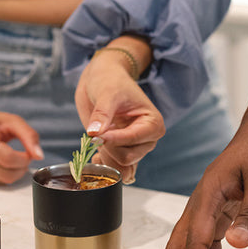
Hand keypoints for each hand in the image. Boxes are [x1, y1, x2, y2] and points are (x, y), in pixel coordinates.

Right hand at [0, 106, 43, 183]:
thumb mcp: (11, 121)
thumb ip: (29, 136)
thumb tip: (39, 156)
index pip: (7, 158)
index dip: (23, 159)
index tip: (27, 154)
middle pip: (5, 174)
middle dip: (20, 169)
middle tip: (21, 158)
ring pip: (0, 181)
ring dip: (11, 173)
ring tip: (9, 159)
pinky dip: (0, 175)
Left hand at [74, 50, 164, 183]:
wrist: (102, 80)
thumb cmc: (111, 81)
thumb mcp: (107, 93)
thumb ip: (102, 114)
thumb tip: (94, 133)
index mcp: (153, 124)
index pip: (132, 141)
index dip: (112, 139)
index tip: (95, 132)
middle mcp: (147, 139)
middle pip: (127, 158)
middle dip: (108, 148)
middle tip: (96, 133)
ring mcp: (134, 147)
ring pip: (120, 166)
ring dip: (105, 157)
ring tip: (94, 142)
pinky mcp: (121, 151)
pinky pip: (115, 168)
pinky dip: (104, 165)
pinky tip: (95, 155)